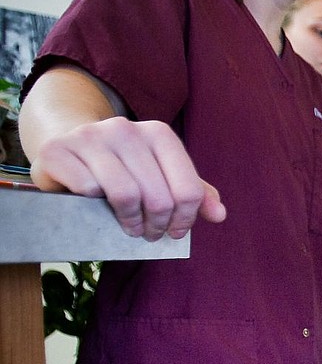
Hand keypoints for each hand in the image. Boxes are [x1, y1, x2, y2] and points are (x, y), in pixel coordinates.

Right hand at [30, 117, 225, 239]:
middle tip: (152, 234)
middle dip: (158, 225)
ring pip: (125, 195)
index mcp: (159, 133)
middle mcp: (125, 128)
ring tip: (132, 228)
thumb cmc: (122, 168)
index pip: (188, 189)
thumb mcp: (161, 175)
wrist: (67, 146)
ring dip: (131, 221)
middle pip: (158, 197)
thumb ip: (193, 192)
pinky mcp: (59, 150)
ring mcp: (90, 137)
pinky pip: (89, 189)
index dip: (186, 219)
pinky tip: (98, 207)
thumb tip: (219, 214)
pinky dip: (96, 206)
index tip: (176, 231)